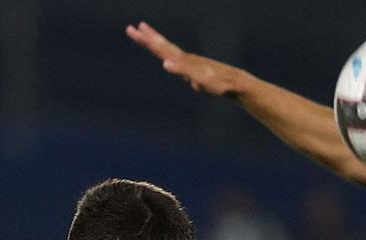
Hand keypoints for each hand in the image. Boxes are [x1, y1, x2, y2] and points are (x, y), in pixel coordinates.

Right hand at [126, 22, 246, 96]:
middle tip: (130, 28)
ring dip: (154, 40)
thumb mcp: (201, 80)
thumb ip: (183, 71)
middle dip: (146, 38)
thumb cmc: (218, 84)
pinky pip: (173, 56)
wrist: (234, 82)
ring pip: (167, 48)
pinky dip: (165, 50)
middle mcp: (184, 58)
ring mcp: (187, 61)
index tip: (135, 30)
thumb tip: (164, 63)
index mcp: (183, 60)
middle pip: (162, 45)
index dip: (148, 40)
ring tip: (142, 31)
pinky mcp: (191, 67)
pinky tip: (163, 55)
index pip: (161, 48)